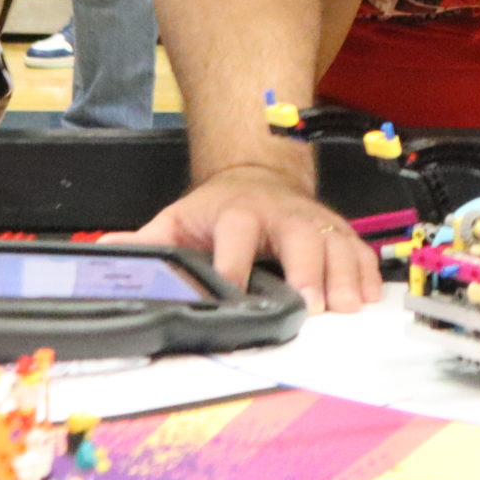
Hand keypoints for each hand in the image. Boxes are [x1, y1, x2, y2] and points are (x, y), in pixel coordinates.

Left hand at [116, 162, 382, 313]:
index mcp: (238, 212)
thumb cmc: (220, 206)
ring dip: (343, 275)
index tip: (235, 293)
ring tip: (348, 307)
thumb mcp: (180, 218)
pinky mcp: (337, 231)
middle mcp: (281, 215)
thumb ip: (150, 241)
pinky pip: (358, 249)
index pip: (237, 234)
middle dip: (308, 270)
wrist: (260, 172)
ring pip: (334, 244)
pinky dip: (366, 273)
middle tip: (313, 305)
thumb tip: (111, 252)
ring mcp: (313, 221)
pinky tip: (369, 297)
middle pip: (300, 236)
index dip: (236, 263)